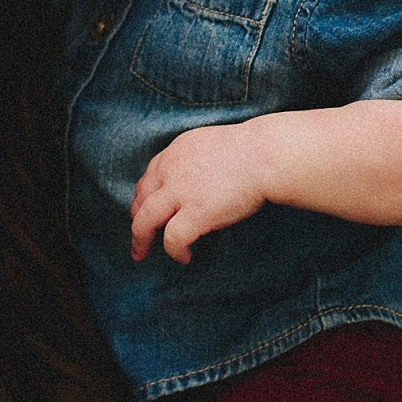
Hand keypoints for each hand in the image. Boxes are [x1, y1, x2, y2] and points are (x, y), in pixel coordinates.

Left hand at [131, 126, 275, 265]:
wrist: (266, 154)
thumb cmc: (252, 151)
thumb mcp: (210, 145)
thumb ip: (195, 162)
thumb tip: (196, 187)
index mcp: (176, 152)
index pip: (148, 177)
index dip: (142, 197)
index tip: (143, 209)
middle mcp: (171, 170)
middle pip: (141, 199)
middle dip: (135, 220)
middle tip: (138, 238)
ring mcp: (181, 192)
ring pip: (144, 221)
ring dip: (140, 239)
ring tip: (142, 253)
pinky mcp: (196, 213)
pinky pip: (172, 239)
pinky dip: (174, 251)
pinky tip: (184, 257)